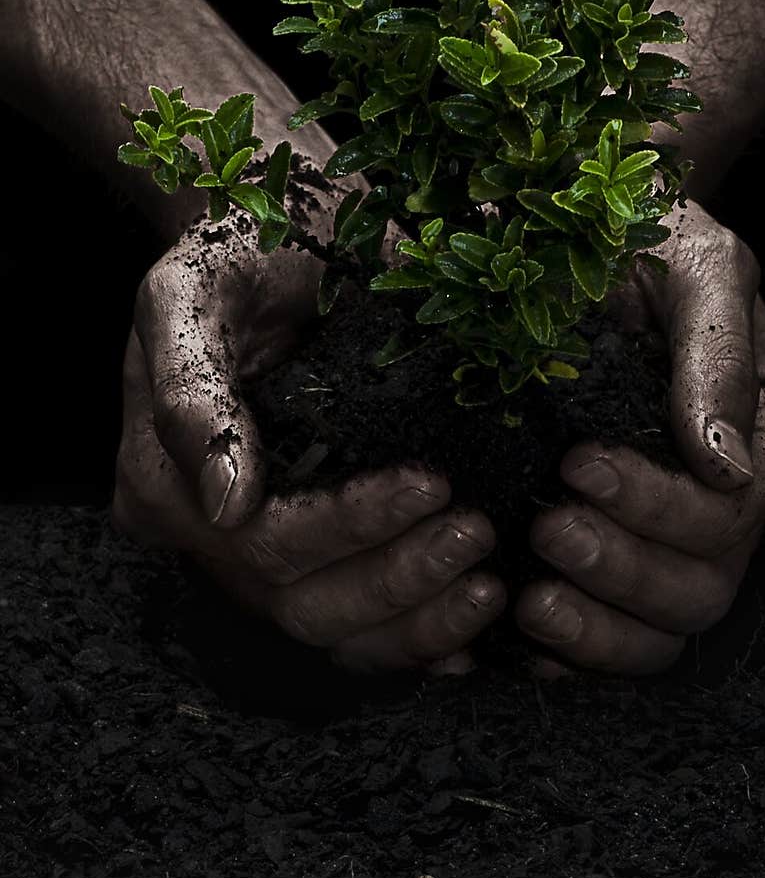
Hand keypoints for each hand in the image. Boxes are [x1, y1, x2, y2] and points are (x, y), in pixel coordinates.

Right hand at [113, 211, 504, 672]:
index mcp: (161, 482)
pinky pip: (359, 629)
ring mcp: (255, 556)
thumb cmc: (234, 254)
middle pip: (300, 602)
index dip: (348, 526)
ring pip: (334, 630)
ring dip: (417, 619)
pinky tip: (474, 633)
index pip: (260, 541)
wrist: (275, 240)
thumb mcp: (192, 293)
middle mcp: (206, 535)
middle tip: (476, 530)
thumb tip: (227, 502)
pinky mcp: (311, 555)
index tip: (430, 482)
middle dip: (396, 575)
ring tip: (488, 583)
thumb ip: (191, 389)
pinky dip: (418, 637)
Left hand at [516, 202, 764, 674]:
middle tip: (546, 526)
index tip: (577, 463)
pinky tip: (522, 637)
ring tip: (529, 594)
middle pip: (704, 583)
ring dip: (598, 623)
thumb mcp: (698, 268)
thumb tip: (725, 462)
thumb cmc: (658, 241)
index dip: (658, 505)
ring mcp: (683, 536)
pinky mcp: (630, 552)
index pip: (732, 509)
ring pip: (666, 628)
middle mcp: (739, 499)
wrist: (599, 237)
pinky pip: (618, 636)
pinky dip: (574, 650)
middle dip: (622, 566)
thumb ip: (716, 357)